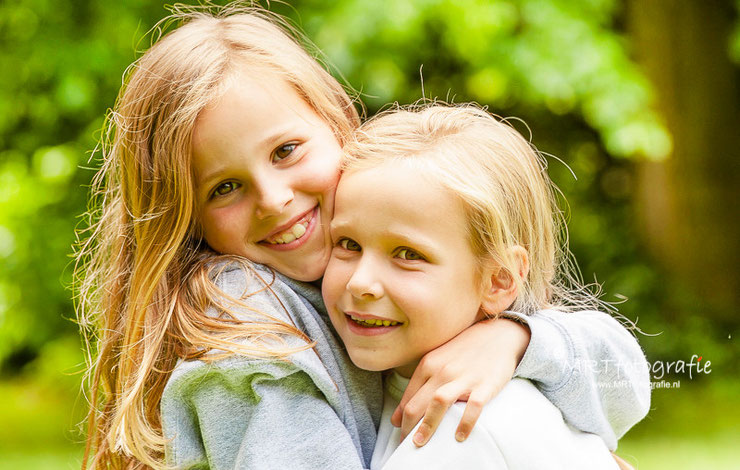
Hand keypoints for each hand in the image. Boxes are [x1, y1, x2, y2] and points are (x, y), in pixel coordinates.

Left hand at [391, 317, 530, 445]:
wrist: (498, 335)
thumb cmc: (465, 351)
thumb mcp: (438, 361)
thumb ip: (419, 385)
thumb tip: (398, 416)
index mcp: (429, 364)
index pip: (408, 397)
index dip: (401, 419)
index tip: (400, 434)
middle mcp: (442, 370)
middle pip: (418, 402)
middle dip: (408, 426)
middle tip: (406, 444)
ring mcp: (464, 377)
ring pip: (438, 402)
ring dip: (427, 424)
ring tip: (421, 442)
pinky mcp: (485, 385)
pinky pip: (473, 407)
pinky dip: (465, 423)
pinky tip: (459, 437)